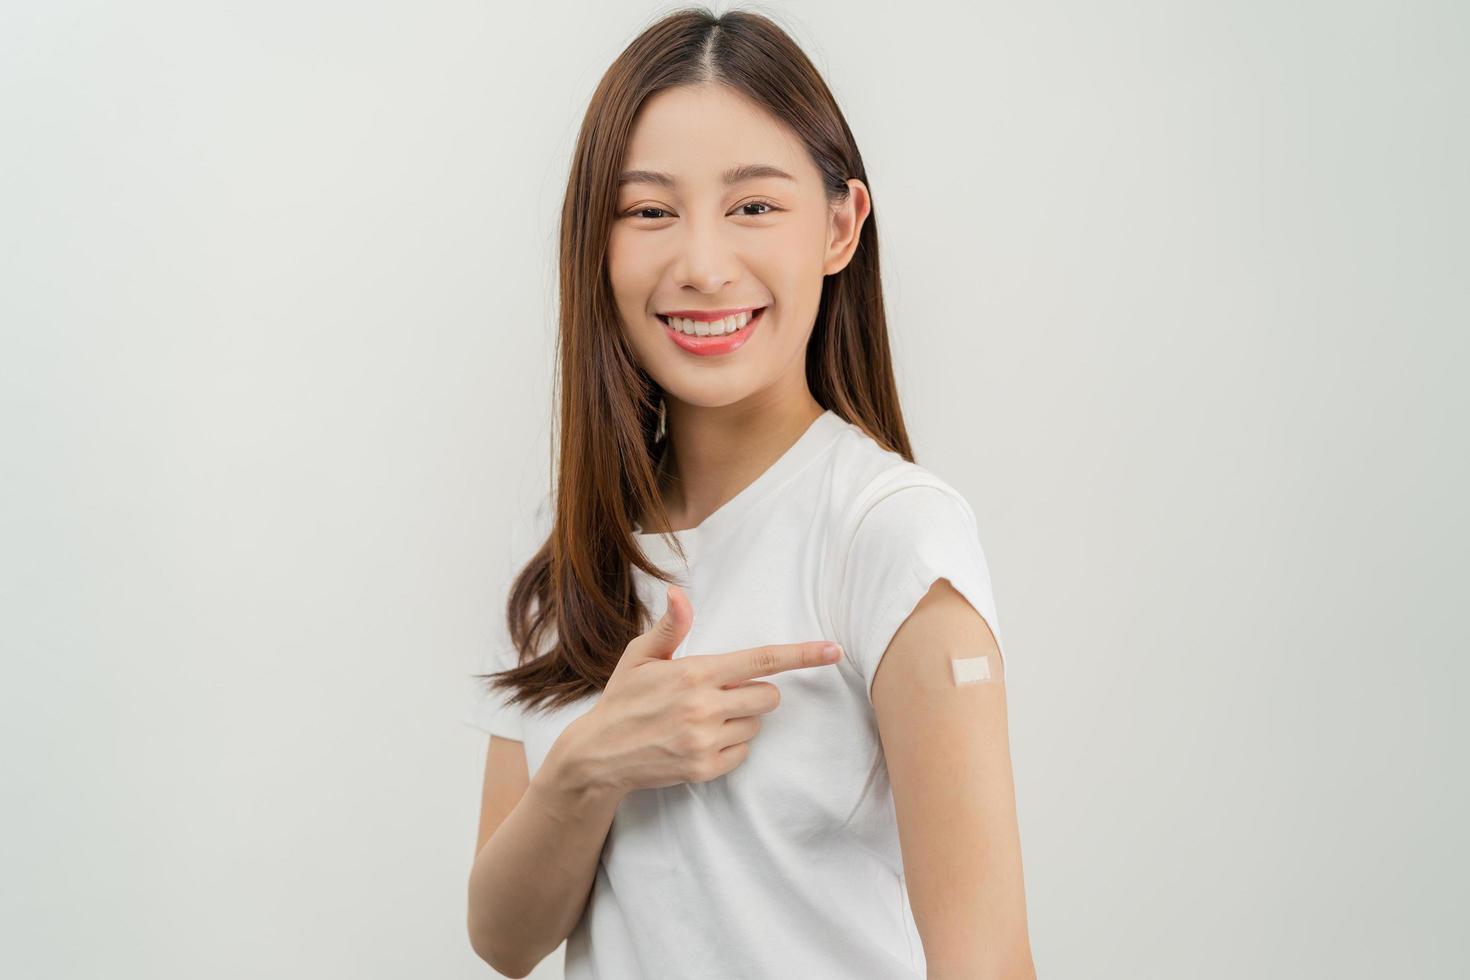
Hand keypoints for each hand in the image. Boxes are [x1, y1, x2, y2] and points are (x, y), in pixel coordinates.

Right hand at [570, 584, 843, 794]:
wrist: (597, 754)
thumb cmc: (623, 699)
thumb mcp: (640, 656)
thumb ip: (669, 627)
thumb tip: (680, 593)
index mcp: (695, 672)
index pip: (761, 660)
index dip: (801, 654)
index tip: (833, 650)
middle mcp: (704, 706)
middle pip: (768, 696)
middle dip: (753, 693)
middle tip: (719, 694)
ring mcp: (706, 741)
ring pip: (755, 726)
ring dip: (738, 721)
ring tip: (699, 720)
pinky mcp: (705, 768)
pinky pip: (742, 754)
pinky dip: (728, 747)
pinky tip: (697, 741)